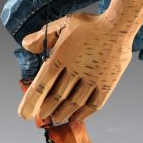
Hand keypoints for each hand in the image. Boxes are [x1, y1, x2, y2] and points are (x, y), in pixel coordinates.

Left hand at [18, 13, 132, 123]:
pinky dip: (83, 114)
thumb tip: (26, 45)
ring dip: (62, 113)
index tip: (24, 114)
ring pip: (73, 104)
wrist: (118, 26)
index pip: (41, 85)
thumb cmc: (91, 24)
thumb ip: (43, 36)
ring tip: (56, 118)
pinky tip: (77, 116)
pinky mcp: (106, 84)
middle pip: (56, 98)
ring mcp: (91, 80)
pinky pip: (93, 105)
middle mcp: (74, 71)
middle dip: (46, 110)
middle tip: (41, 116)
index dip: (31, 102)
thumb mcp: (64, 23)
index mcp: (61, 57)